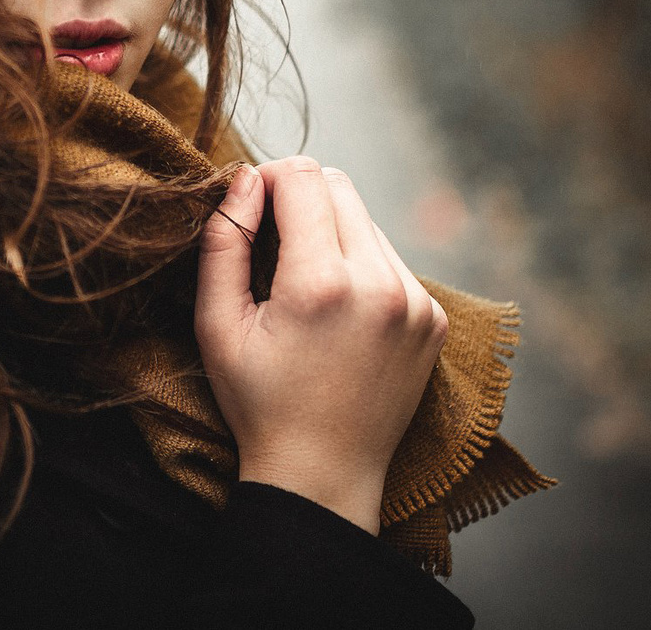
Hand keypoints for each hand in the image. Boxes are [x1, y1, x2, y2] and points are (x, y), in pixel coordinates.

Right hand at [194, 158, 447, 533]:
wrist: (322, 474)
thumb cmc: (258, 402)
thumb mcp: (216, 325)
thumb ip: (225, 242)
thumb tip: (245, 178)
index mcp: (322, 284)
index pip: (302, 176)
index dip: (266, 177)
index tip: (249, 208)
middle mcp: (381, 284)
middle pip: (339, 185)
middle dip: (298, 196)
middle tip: (271, 241)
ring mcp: (417, 301)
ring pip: (366, 219)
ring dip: (331, 231)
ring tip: (303, 285)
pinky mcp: (434, 317)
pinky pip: (390, 258)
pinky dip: (360, 265)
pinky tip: (337, 310)